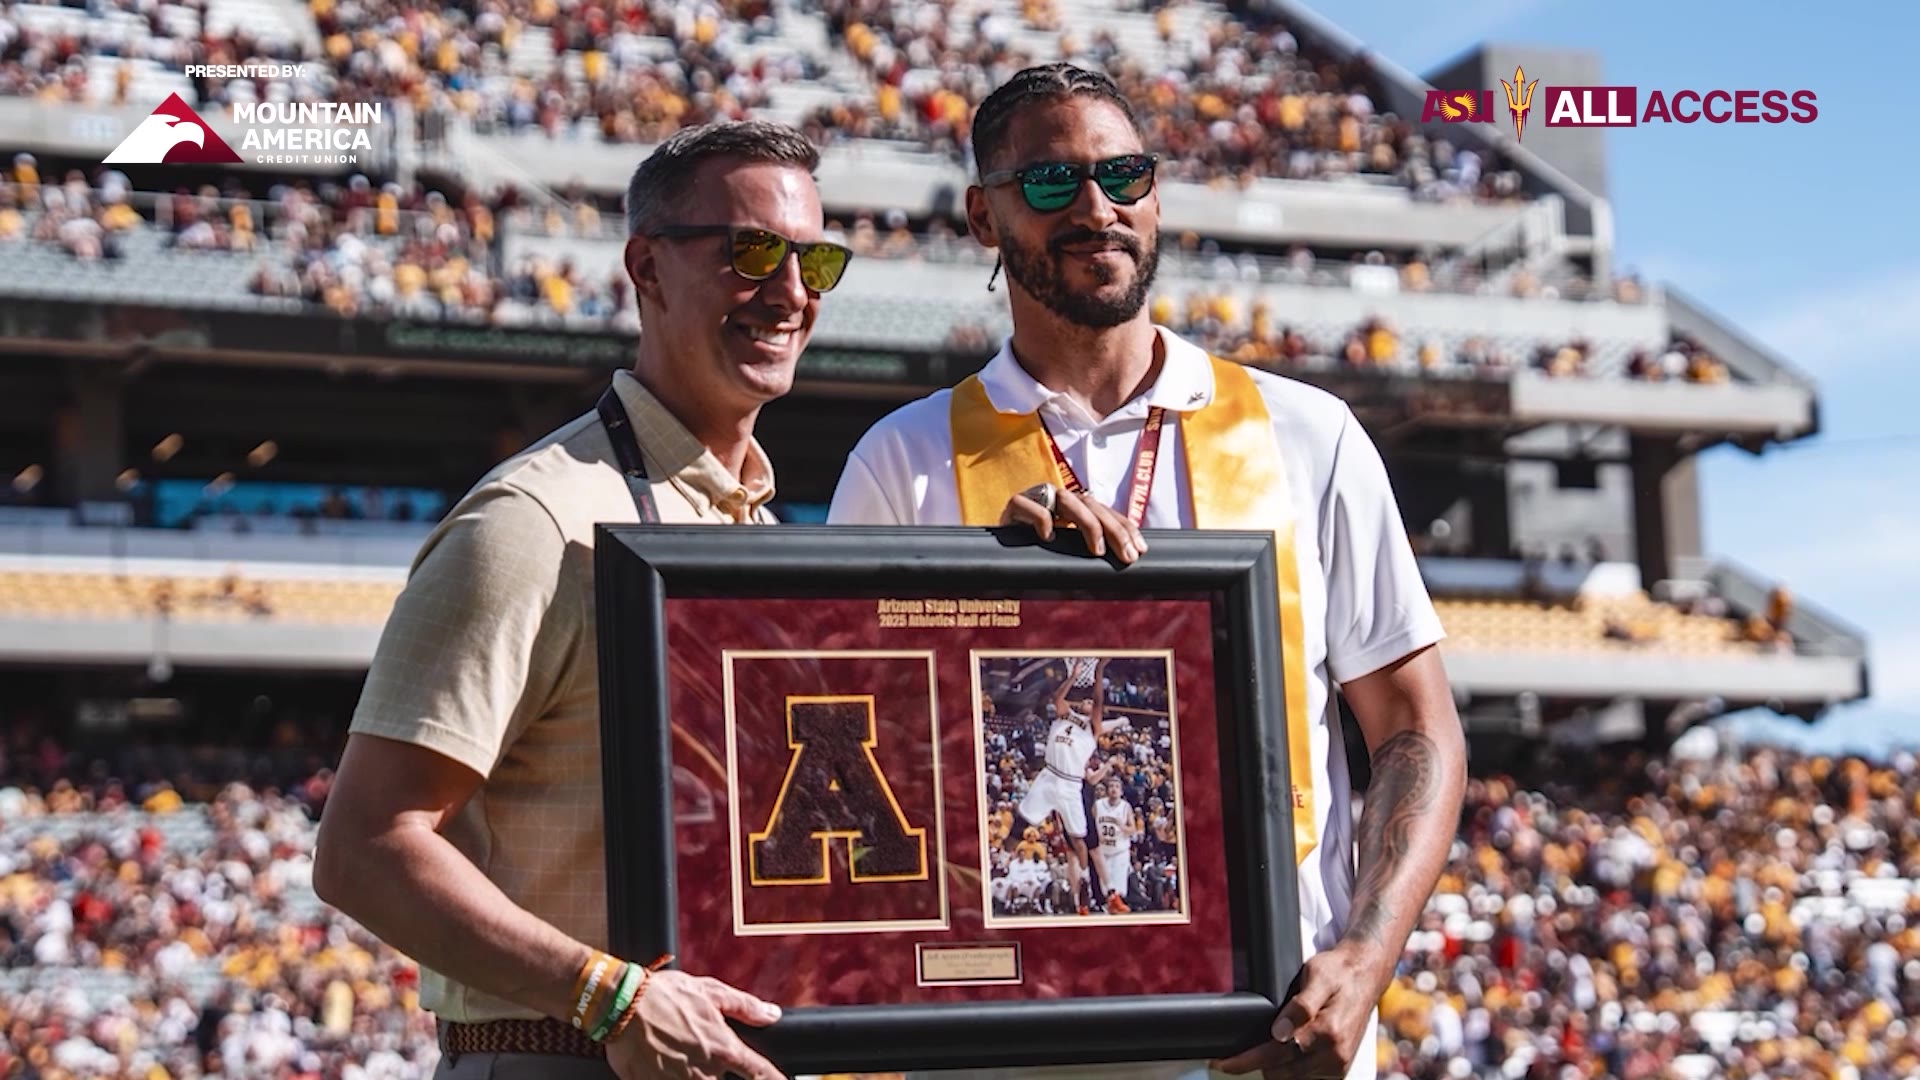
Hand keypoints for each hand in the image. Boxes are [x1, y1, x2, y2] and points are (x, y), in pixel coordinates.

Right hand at [605, 970, 784, 1079]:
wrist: (620, 1005)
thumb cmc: (663, 994)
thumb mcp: (709, 991)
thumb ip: (744, 1006)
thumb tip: (772, 1014)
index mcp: (722, 1046)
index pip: (758, 1072)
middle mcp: (705, 1070)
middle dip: (717, 1072)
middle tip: (699, 1052)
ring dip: (694, 1074)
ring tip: (679, 1055)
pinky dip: (672, 1076)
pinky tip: (666, 1064)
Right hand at [999, 484, 1146, 564]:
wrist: (996, 553)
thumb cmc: (1034, 554)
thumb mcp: (1067, 553)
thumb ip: (1088, 550)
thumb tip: (1125, 560)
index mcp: (1073, 507)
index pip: (1104, 511)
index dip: (1124, 527)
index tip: (1140, 549)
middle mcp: (1057, 498)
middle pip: (1091, 504)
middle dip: (1114, 530)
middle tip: (1128, 555)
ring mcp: (1036, 498)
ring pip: (1067, 500)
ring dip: (1087, 524)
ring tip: (1096, 551)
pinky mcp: (1014, 505)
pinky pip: (1029, 506)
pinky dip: (1041, 519)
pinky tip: (1049, 537)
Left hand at [1211, 945, 1381, 1078]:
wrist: (1366, 975)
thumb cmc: (1339, 972)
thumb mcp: (1317, 976)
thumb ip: (1300, 1007)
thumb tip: (1278, 1032)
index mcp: (1327, 1032)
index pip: (1275, 1054)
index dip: (1244, 1061)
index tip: (1222, 1063)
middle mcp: (1334, 1054)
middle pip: (1280, 1072)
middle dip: (1257, 1063)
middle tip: (1239, 1051)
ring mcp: (1337, 1065)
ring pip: (1291, 1078)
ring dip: (1275, 1067)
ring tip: (1267, 1044)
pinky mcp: (1338, 1068)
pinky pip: (1306, 1078)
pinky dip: (1291, 1069)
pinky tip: (1285, 1052)